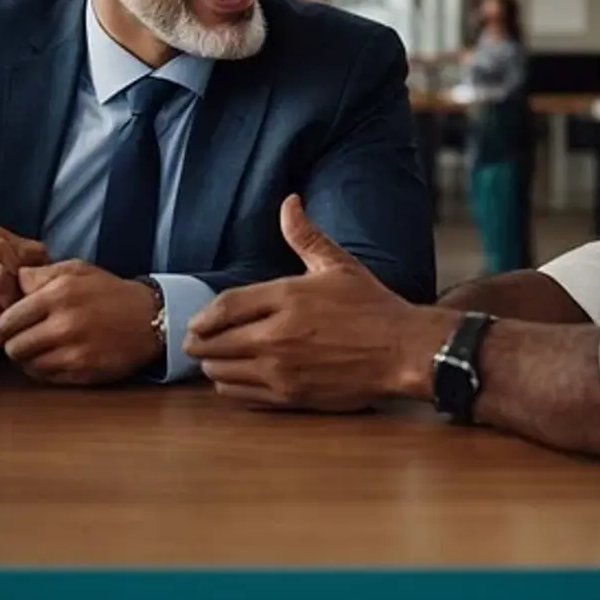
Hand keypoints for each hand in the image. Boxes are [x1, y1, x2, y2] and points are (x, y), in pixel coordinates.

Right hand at [0, 226, 48, 337]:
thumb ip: (17, 261)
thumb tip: (54, 280)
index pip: (38, 254)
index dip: (38, 276)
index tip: (33, 292)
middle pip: (29, 275)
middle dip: (27, 295)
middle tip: (21, 309)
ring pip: (13, 293)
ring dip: (12, 309)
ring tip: (5, 317)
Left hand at [0, 260, 161, 385]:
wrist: (151, 317)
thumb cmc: (110, 292)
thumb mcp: (77, 269)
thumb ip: (40, 274)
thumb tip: (10, 283)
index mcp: (58, 294)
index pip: (7, 320)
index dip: (1, 327)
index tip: (6, 329)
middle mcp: (64, 323)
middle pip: (13, 346)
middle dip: (13, 344)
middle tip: (21, 340)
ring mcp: (74, 350)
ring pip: (27, 365)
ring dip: (28, 359)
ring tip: (39, 349)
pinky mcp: (83, 370)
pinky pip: (47, 376)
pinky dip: (45, 369)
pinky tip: (56, 357)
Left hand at [184, 194, 450, 410]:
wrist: (402, 351)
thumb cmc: (372, 306)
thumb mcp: (338, 264)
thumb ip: (305, 235)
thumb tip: (289, 202)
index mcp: (287, 297)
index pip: (224, 307)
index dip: (203, 316)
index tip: (197, 321)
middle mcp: (277, 335)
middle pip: (213, 343)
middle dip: (200, 342)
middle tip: (199, 340)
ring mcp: (281, 369)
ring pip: (221, 372)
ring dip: (214, 365)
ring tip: (218, 358)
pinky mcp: (290, 396)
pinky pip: (241, 395)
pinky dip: (230, 387)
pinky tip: (237, 378)